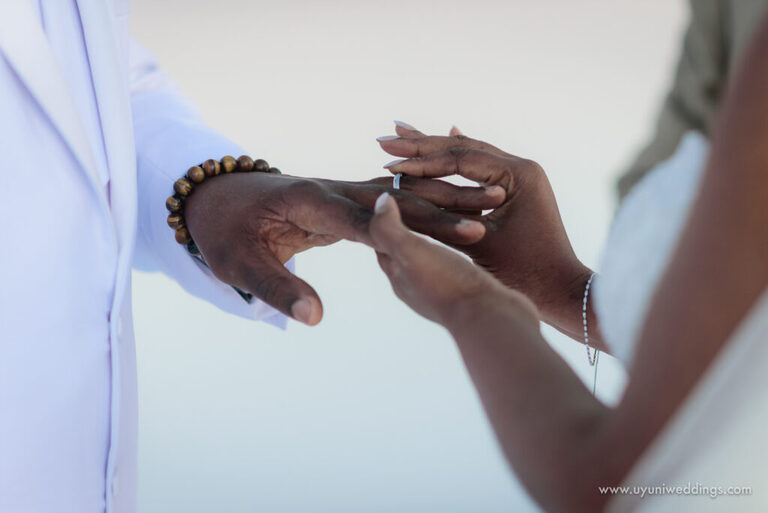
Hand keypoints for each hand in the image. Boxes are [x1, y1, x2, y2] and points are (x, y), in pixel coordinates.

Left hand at [184, 170, 502, 324]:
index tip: (458, 235)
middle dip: (446, 203)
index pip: (368, 219)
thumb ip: (277, 290)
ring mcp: (339, 192)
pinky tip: (460, 208)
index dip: (419, 230)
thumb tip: (315, 320)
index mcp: (308, 202)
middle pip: (397, 198)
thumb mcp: (237, 266)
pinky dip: (427, 203)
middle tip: (492, 208)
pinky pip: (393, 201)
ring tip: (492, 200)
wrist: (215, 199)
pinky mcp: (344, 201)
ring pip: (401, 194)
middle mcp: (330, 191)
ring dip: (445, 197)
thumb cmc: (224, 233)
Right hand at [378, 123, 591, 324]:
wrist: (562, 292)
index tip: (387, 161)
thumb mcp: (476, 245)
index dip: (420, 160)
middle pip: (463, 148)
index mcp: (518, 176)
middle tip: (386, 136)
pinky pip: (479, 168)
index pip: (460, 159)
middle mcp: (522, 168)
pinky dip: (454, 160)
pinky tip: (443, 143)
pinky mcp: (517, 189)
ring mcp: (521, 176)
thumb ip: (441, 218)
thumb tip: (397, 203)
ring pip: (469, 154)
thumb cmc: (522, 275)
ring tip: (402, 134)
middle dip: (422, 144)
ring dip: (434, 147)